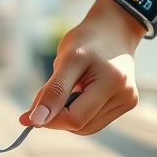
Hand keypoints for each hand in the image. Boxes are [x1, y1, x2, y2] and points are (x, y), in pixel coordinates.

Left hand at [19, 0, 143, 134]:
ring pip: (88, 127)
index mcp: (111, 81)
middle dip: (59, 117)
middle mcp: (125, 95)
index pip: (75, 118)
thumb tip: (35, 120)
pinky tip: (81, 94)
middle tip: (46, 99)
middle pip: (81, 126)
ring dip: (70, 116)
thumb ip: (53, 91)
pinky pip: (96, 121)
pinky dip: (82, 113)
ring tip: (69, 90)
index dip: (49, 119)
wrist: (112, 29)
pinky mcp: (127, 103)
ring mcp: (128, 100)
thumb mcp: (66, 60)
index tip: (28, 115)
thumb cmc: (87, 41)